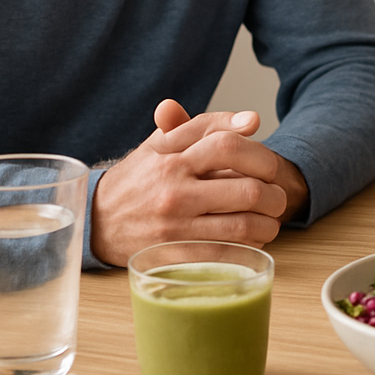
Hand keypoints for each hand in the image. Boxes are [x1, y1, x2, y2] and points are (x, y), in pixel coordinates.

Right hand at [90, 100, 307, 265]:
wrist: (97, 219)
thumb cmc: (140, 177)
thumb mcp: (162, 143)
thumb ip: (204, 125)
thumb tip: (252, 120)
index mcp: (173, 157)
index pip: (227, 145)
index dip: (259, 152)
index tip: (271, 162)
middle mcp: (175, 190)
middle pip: (246, 190)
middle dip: (274, 194)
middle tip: (277, 195)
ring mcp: (175, 225)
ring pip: (242, 225)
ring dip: (268, 223)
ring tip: (271, 219)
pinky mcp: (173, 254)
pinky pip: (224, 254)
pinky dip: (248, 248)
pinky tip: (253, 240)